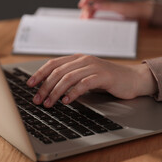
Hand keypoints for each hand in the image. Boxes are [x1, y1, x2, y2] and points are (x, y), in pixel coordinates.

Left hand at [26, 54, 157, 107]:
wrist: (132, 79)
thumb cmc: (107, 80)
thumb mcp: (86, 76)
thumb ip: (71, 78)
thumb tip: (50, 89)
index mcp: (77, 58)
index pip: (53, 63)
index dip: (39, 73)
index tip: (29, 85)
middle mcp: (84, 60)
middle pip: (58, 72)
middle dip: (45, 86)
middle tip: (38, 99)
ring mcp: (94, 66)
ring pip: (68, 78)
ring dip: (56, 91)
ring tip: (49, 103)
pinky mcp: (103, 76)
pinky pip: (84, 84)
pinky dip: (73, 93)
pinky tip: (67, 101)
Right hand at [78, 0, 153, 22]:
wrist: (144, 12)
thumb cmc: (136, 8)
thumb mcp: (122, 8)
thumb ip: (108, 6)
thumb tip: (96, 5)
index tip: (82, 4)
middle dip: (87, 5)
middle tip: (84, 15)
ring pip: (95, 3)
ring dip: (89, 9)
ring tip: (86, 17)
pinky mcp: (110, 5)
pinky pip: (99, 7)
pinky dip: (94, 11)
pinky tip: (91, 16)